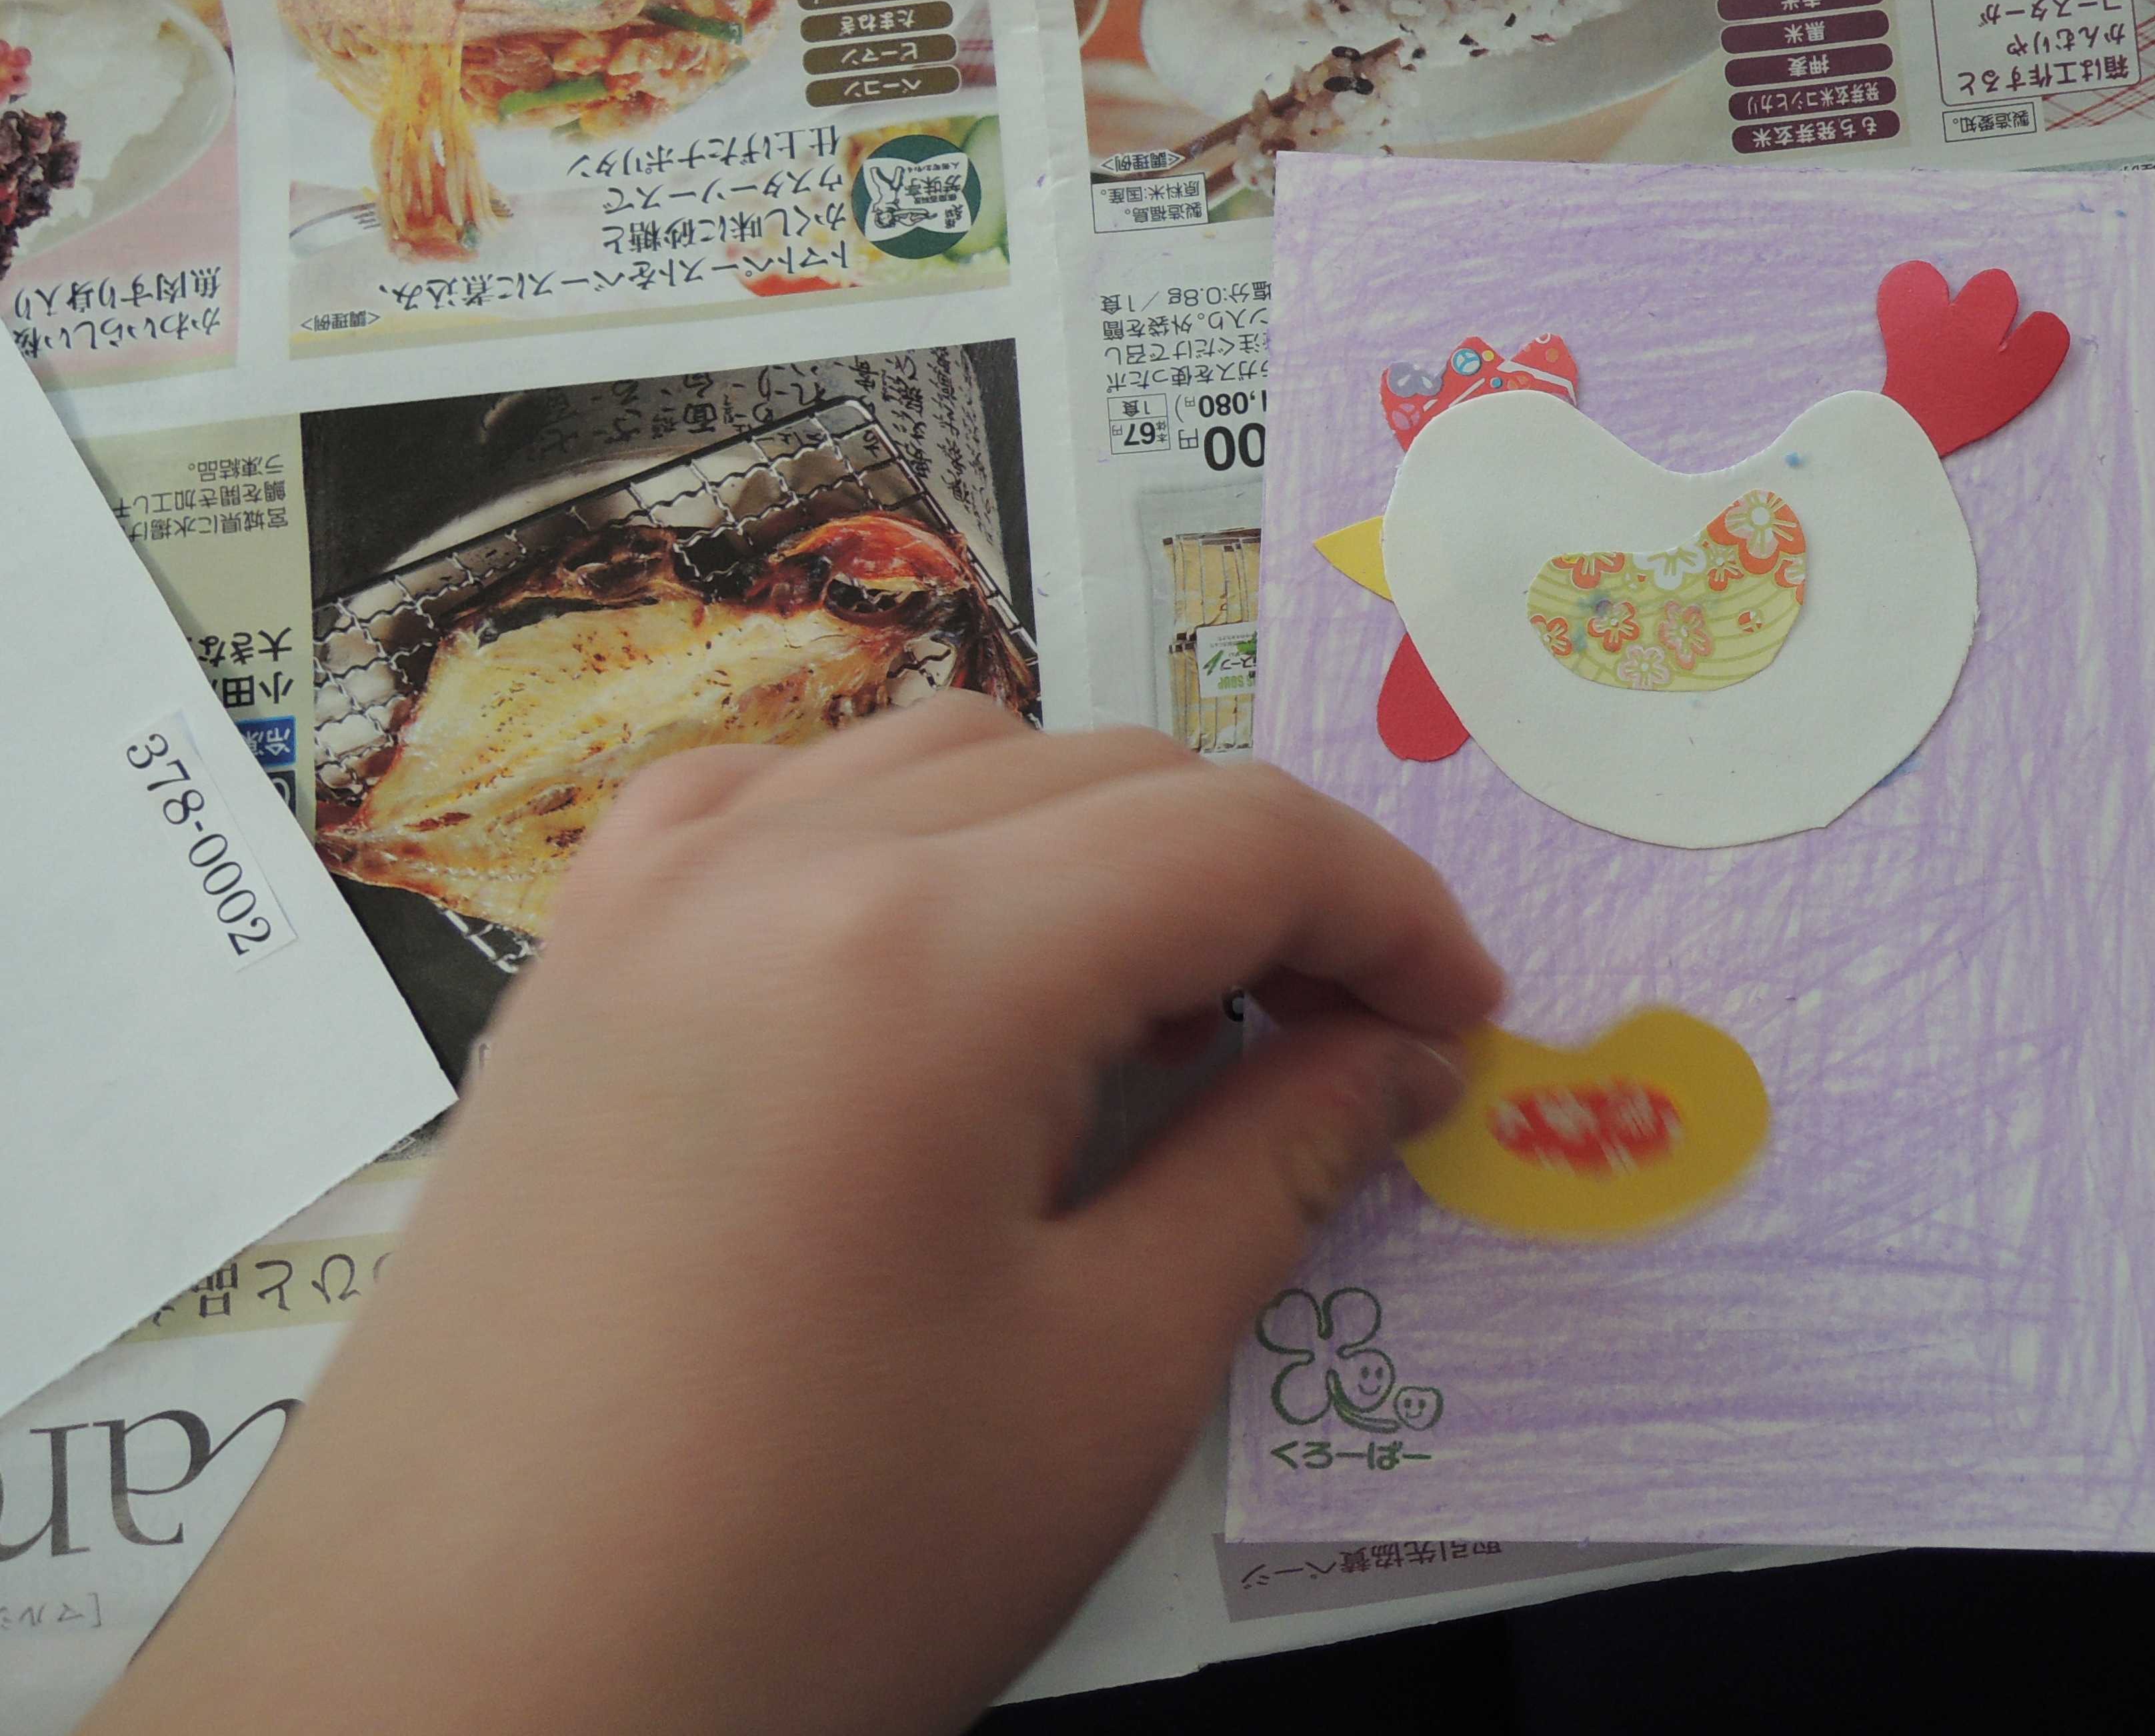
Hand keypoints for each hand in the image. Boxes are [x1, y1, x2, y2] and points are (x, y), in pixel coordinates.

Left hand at [83, 699, 1500, 1735]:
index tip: (1463, 1024)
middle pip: (1106, 771)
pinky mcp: (569, 970)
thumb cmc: (803, 1574)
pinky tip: (932, 952)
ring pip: (944, 754)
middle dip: (1263, 882)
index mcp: (933, 957)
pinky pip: (769, 802)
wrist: (451, 1708)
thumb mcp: (1104, 1381)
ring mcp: (648, 900)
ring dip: (1094, 842)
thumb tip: (1396, 1049)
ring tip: (1153, 1011)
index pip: (1239, 839)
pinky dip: (901, 831)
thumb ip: (1274, 1164)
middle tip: (1340, 1041)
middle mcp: (782, 866)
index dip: (1391, 912)